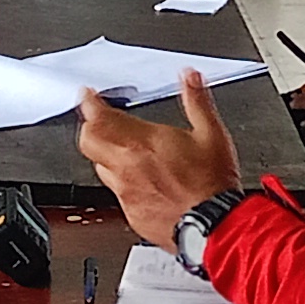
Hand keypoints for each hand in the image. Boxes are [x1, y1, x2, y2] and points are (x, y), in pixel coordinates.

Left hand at [75, 77, 238, 250]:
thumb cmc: (213, 184)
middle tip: (98, 121)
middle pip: (88, 142)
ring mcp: (127, 192)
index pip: (100, 118)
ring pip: (100, 168)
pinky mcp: (132, 214)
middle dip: (90, 128)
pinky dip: (123, 183)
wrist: (216, 226)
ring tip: (121, 150)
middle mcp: (128, 167)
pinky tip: (139, 181)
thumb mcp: (211, 133)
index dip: (89, 104)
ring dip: (106, 155)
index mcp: (143, 143)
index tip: (88, 97)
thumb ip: (197, 101)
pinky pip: (117, 194)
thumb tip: (190, 77)